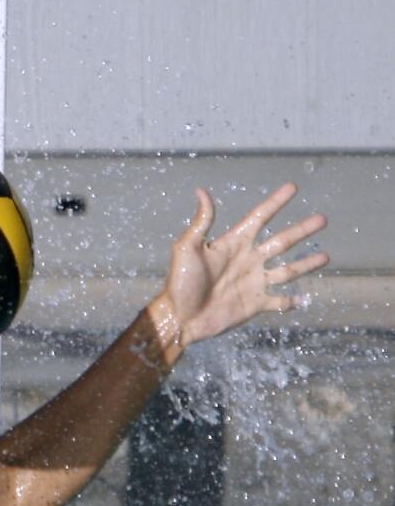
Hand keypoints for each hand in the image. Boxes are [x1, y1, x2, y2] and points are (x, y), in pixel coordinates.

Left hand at [162, 183, 327, 345]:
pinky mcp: (255, 305)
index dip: (275, 203)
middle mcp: (247, 260)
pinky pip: (278, 302)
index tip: (292, 187)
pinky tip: (304, 298)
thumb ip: (201, 221)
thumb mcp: (187, 248)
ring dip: (306, 264)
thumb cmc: (180, 282)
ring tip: (326, 257)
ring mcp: (253, 283)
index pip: (260, 218)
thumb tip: (201, 191)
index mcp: (233, 244)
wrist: (179, 318)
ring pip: (287, 271)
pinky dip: (291, 301)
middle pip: (282, 241)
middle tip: (323, 219)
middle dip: (302, 230)